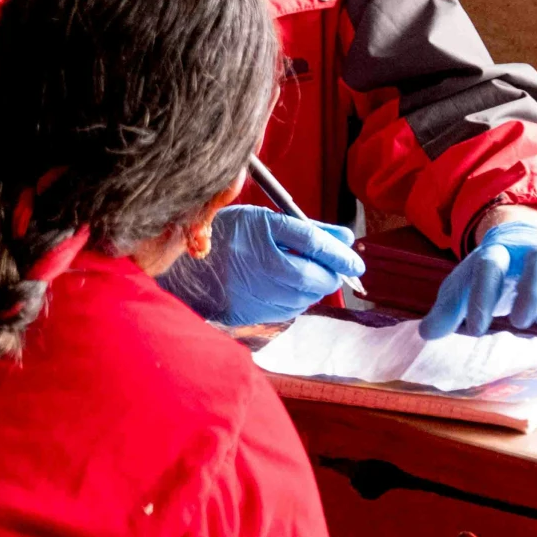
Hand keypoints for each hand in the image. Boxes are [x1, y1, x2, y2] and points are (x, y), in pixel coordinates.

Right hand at [158, 206, 364, 326]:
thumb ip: (308, 230)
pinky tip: (277, 286)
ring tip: (294, 271)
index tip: (356, 262)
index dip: (340, 253)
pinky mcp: (249, 315)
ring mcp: (254, 297)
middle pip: (314, 279)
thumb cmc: (224, 236)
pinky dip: (292, 299)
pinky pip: (287, 311)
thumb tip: (347, 238)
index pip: (314, 246)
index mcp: (262, 238)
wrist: (180, 266)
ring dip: (309, 287)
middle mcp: (260, 270)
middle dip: (327, 273)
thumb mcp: (264, 220)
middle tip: (326, 265)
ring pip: (304, 298)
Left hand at [423, 218, 536, 339]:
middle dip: (534, 292)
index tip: (476, 328)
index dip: (482, 296)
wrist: (522, 245)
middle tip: (521, 322)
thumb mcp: (463, 289)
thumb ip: (447, 310)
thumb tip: (427, 334)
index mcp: (498, 251)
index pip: (490, 264)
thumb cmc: (491, 275)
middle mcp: (533, 251)